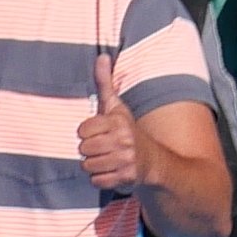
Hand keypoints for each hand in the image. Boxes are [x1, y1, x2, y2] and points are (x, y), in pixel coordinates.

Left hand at [77, 54, 140, 191]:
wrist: (153, 160)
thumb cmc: (127, 131)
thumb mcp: (117, 107)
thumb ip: (105, 83)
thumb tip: (102, 56)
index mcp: (118, 121)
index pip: (83, 129)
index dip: (86, 132)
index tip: (98, 132)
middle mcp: (123, 140)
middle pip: (83, 149)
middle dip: (89, 150)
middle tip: (101, 148)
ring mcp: (125, 160)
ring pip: (88, 166)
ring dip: (93, 165)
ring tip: (106, 159)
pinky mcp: (126, 177)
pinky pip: (97, 180)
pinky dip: (100, 178)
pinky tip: (110, 170)